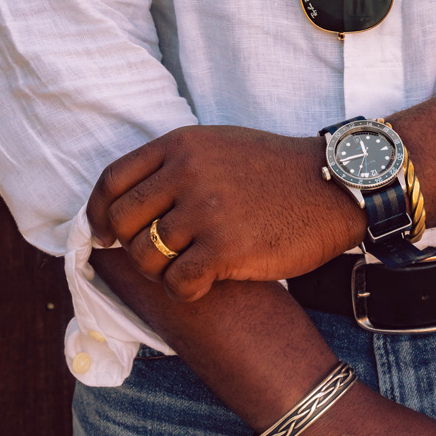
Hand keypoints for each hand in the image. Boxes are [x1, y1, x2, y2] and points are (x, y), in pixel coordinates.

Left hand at [87, 126, 362, 301]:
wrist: (335, 186)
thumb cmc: (276, 171)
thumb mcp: (220, 146)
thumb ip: (175, 164)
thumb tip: (125, 200)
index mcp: (181, 144)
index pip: (112, 181)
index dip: (99, 214)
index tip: (105, 234)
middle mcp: (187, 173)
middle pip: (121, 222)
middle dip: (130, 246)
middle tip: (154, 258)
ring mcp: (206, 210)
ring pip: (146, 257)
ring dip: (160, 271)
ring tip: (187, 268)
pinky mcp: (227, 248)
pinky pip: (178, 283)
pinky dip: (186, 291)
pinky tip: (206, 284)